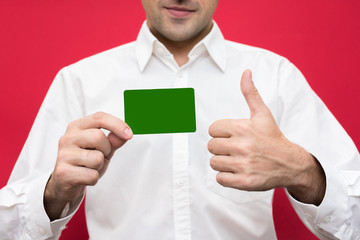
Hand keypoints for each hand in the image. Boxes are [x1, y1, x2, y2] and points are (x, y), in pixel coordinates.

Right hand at [44, 112, 132, 219]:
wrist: (65, 183)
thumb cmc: (85, 162)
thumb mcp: (103, 149)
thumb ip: (114, 141)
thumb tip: (124, 135)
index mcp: (77, 127)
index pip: (99, 118)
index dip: (117, 124)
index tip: (129, 134)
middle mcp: (68, 138)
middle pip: (98, 137)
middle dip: (106, 149)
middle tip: (100, 156)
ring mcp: (63, 155)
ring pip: (96, 158)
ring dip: (99, 166)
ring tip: (89, 167)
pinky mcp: (63, 172)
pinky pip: (91, 175)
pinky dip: (93, 179)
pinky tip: (84, 177)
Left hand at [208, 70, 324, 204]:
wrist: (290, 163)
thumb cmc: (272, 137)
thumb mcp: (262, 114)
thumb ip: (251, 93)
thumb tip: (246, 72)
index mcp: (243, 128)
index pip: (213, 129)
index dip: (221, 132)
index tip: (232, 135)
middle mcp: (243, 146)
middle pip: (211, 146)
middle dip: (221, 147)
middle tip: (235, 148)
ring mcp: (244, 165)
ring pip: (214, 162)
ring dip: (222, 162)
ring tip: (237, 159)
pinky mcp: (244, 181)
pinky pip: (220, 179)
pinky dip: (226, 177)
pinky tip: (238, 171)